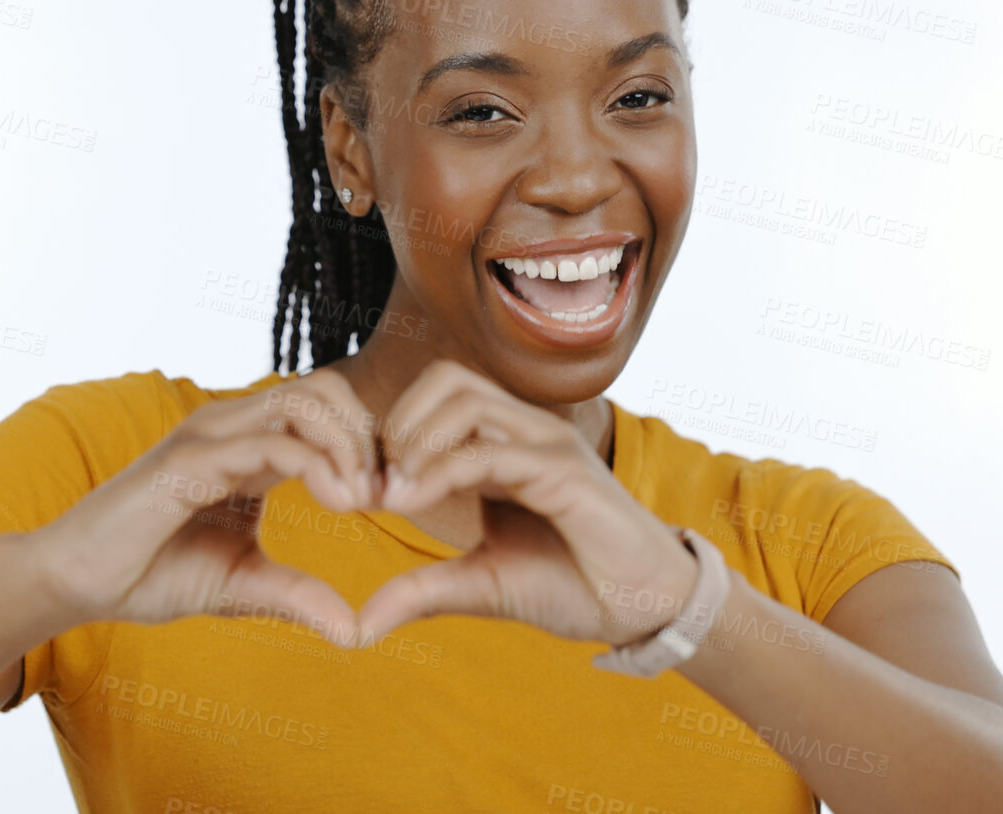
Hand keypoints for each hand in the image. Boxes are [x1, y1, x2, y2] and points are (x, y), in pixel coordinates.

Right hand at [27, 368, 379, 644]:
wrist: (78, 582)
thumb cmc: (151, 573)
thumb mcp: (243, 586)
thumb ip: (299, 596)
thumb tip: (356, 630)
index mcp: (248, 445)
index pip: (326, 409)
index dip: (368, 445)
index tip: (391, 500)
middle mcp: (232, 426)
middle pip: (324, 388)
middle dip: (368, 434)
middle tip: (386, 494)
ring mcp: (210, 436)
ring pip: (304, 401)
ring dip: (350, 444)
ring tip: (366, 499)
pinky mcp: (191, 460)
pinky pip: (272, 443)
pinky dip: (319, 466)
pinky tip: (341, 505)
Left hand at [355, 359, 701, 648]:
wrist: (641, 610)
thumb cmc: (572, 586)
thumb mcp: (481, 586)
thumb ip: (423, 591)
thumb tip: (361, 624)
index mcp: (506, 443)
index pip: (438, 395)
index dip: (392, 431)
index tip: (369, 490)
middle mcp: (527, 430)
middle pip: (447, 378)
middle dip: (398, 423)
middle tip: (379, 483)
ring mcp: (548, 443)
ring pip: (465, 399)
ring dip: (415, 440)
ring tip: (395, 493)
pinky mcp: (565, 472)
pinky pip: (491, 451)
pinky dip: (442, 471)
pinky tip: (414, 502)